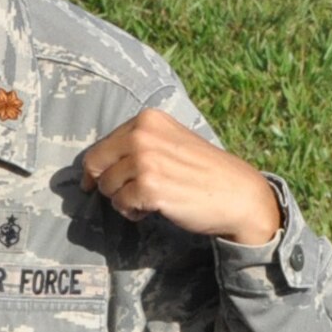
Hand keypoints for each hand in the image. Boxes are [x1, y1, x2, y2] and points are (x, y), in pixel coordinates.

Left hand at [81, 108, 281, 244]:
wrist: (238, 194)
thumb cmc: (201, 171)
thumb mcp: (170, 141)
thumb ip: (137, 144)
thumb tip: (93, 166)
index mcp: (148, 119)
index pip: (100, 147)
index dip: (97, 169)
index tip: (98, 181)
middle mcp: (143, 135)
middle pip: (95, 166)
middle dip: (108, 184)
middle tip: (130, 192)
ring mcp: (145, 161)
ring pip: (106, 188)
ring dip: (123, 199)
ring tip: (150, 198)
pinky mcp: (149, 187)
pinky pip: (120, 205)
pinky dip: (133, 212)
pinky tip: (154, 208)